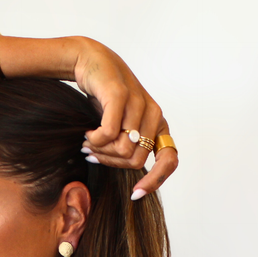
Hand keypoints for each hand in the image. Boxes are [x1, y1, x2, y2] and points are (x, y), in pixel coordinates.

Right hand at [73, 38, 177, 199]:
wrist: (91, 62)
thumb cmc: (105, 98)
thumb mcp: (120, 125)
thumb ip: (128, 146)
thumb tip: (127, 173)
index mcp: (157, 124)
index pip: (170, 160)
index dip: (155, 181)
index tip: (134, 194)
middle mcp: (154, 114)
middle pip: (135, 161)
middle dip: (111, 162)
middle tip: (93, 153)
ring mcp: (139, 104)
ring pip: (123, 150)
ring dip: (100, 151)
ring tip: (89, 141)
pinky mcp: (120, 96)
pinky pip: (109, 134)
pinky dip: (95, 140)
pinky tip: (87, 134)